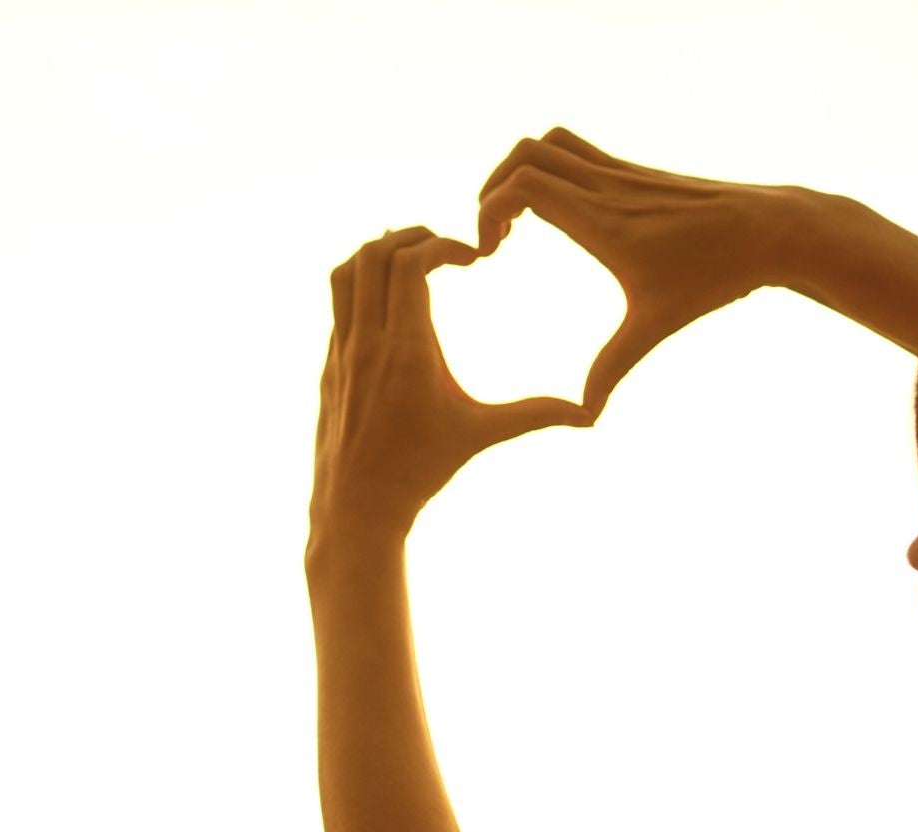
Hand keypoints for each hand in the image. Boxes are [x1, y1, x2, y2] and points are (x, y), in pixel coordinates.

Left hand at [310, 228, 587, 540]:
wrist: (357, 509)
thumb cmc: (420, 473)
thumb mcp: (479, 435)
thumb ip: (533, 415)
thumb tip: (589, 416)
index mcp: (406, 350)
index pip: (410, 263)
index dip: (441, 244)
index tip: (471, 258)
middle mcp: (367, 344)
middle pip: (373, 255)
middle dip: (411, 236)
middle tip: (443, 247)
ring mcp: (341, 353)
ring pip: (344, 273)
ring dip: (377, 253)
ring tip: (412, 258)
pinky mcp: (329, 366)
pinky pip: (337, 305)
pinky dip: (361, 284)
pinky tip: (391, 297)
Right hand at [478, 128, 805, 410]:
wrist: (773, 231)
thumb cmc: (717, 277)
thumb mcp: (657, 325)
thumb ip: (613, 367)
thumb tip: (586, 416)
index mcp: (604, 220)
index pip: (525, 185)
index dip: (489, 211)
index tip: (489, 252)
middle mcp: (609, 187)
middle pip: (528, 153)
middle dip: (494, 187)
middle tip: (495, 234)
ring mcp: (624, 174)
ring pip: (551, 141)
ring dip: (521, 171)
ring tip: (518, 219)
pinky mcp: (637, 173)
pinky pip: (578, 151)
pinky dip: (551, 170)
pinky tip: (559, 214)